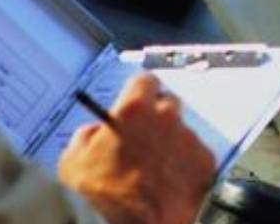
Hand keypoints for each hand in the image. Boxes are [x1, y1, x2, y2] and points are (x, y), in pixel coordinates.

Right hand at [59, 73, 216, 223]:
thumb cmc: (108, 199)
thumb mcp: (73, 164)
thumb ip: (84, 137)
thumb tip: (94, 131)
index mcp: (134, 110)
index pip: (144, 80)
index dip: (139, 91)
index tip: (135, 102)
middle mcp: (166, 117)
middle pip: (166, 103)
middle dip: (156, 116)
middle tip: (143, 139)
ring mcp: (189, 137)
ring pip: (180, 130)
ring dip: (170, 142)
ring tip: (155, 170)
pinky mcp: (206, 159)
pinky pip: (194, 153)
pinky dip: (184, 163)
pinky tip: (171, 182)